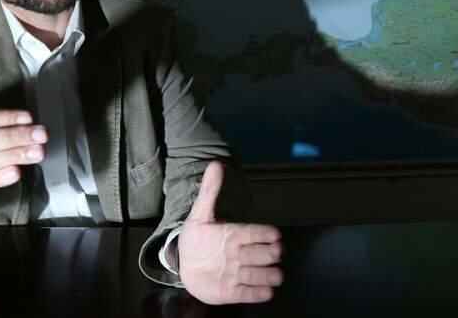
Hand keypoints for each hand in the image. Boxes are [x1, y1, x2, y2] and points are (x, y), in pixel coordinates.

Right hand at [178, 161, 282, 304]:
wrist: (181, 269)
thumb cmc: (196, 240)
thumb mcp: (200, 214)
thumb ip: (211, 191)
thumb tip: (215, 164)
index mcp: (230, 234)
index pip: (259, 233)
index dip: (270, 235)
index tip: (275, 236)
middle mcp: (234, 255)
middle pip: (266, 254)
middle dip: (274, 254)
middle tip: (276, 253)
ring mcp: (233, 275)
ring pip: (263, 275)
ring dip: (274, 275)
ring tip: (276, 273)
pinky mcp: (230, 293)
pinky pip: (252, 294)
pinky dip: (263, 292)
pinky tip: (267, 289)